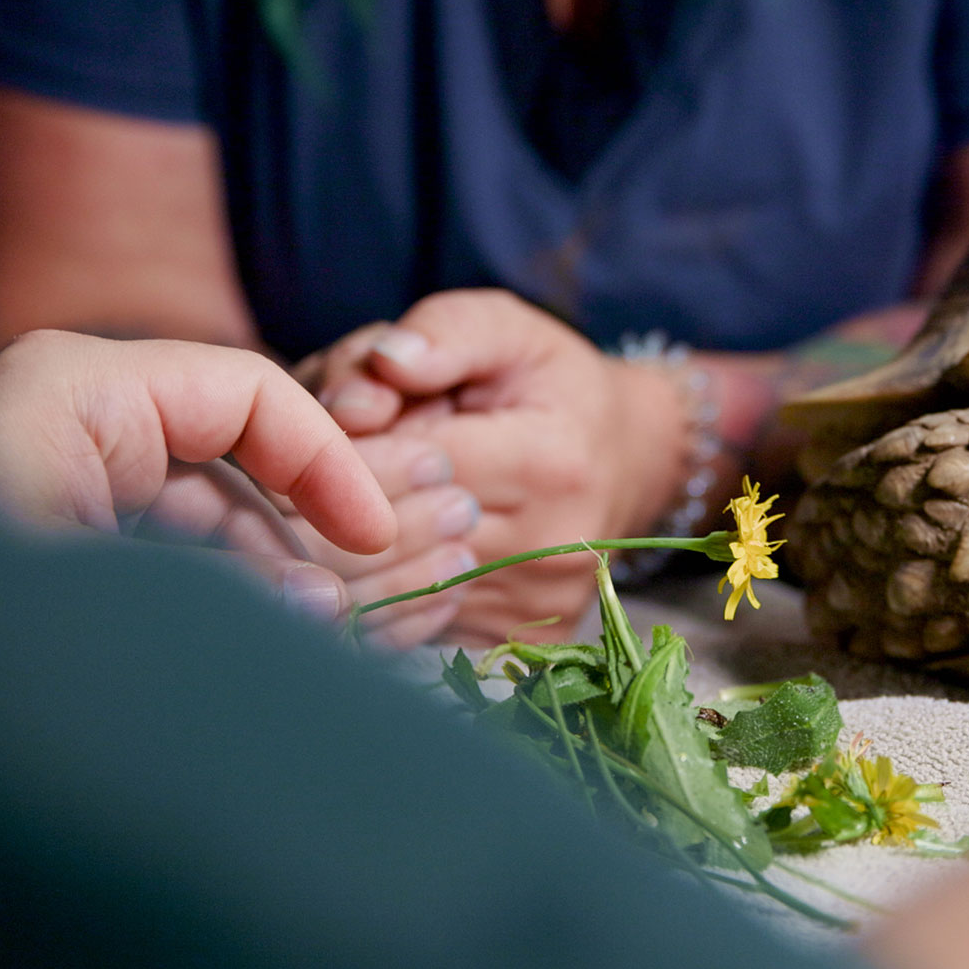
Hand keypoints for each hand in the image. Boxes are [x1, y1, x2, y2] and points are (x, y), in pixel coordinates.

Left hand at [0, 330, 394, 621]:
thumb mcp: (107, 596)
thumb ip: (232, 598)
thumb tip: (323, 609)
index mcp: (82, 388)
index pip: (253, 393)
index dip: (330, 464)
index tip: (373, 540)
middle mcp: (70, 408)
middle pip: (232, 448)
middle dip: (296, 533)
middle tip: (347, 610)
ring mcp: (53, 461)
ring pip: (198, 500)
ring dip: (259, 571)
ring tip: (303, 639)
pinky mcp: (44, 513)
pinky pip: (155, 536)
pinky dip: (206, 587)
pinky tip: (244, 640)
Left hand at [306, 290, 687, 644]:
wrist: (626, 457)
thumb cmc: (550, 385)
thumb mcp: (507, 330)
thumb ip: (444, 334)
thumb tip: (385, 365)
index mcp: (549, 463)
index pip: (412, 464)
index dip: (359, 435)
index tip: (347, 415)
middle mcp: (551, 548)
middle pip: (396, 532)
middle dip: (349, 491)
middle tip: (342, 458)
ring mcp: (535, 605)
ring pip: (395, 583)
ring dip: (361, 541)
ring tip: (373, 494)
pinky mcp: (518, 638)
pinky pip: (416, 620)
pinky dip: (388, 582)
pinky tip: (394, 541)